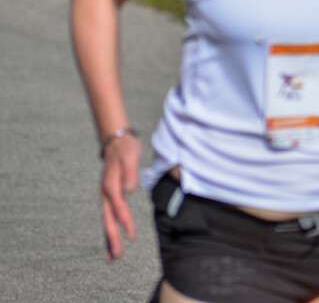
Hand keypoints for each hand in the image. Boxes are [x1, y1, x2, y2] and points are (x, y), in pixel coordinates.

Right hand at [99, 133, 140, 260]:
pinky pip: (109, 216)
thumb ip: (130, 172)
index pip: (119, 208)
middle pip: (108, 220)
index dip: (125, 222)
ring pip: (107, 221)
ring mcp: (106, 196)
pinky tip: (112, 240)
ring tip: (112, 257)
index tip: (132, 235)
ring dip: (109, 239)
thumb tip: (129, 189)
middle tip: (117, 256)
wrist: (117, 142)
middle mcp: (106, 194)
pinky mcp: (110, 196)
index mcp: (111, 186)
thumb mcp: (130, 156)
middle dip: (113, 238)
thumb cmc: (126, 149)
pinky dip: (110, 229)